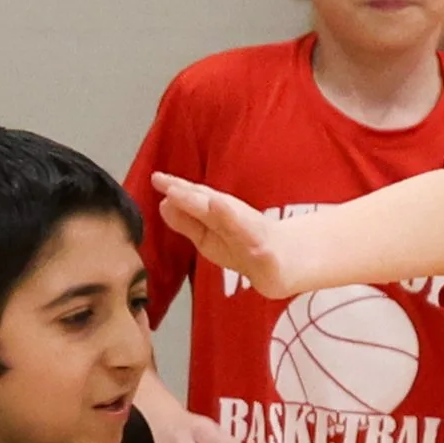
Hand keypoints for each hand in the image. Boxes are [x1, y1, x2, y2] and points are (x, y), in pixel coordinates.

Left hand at [150, 172, 297, 297]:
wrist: (285, 263)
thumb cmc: (244, 245)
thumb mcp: (209, 235)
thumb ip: (187, 221)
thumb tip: (162, 204)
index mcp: (218, 215)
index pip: (197, 199)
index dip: (179, 190)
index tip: (158, 179)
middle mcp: (236, 219)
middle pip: (214, 207)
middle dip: (194, 198)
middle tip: (170, 187)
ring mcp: (253, 236)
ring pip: (237, 224)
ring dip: (225, 213)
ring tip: (211, 202)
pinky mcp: (268, 255)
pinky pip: (258, 247)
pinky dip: (251, 239)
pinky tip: (243, 235)